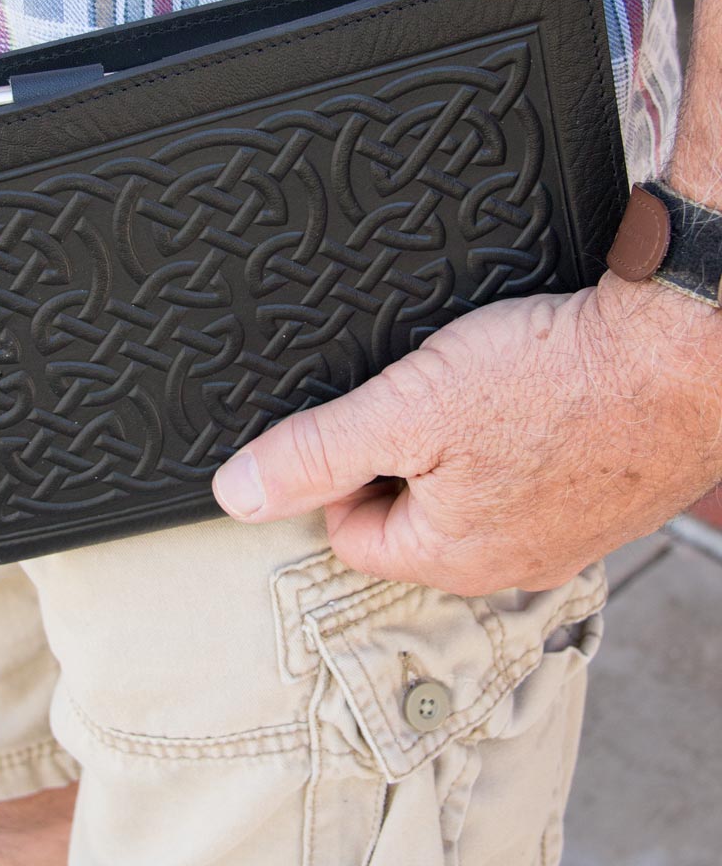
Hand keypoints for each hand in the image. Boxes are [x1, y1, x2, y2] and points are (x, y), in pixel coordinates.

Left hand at [212, 272, 721, 595]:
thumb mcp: (407, 409)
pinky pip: (524, 483)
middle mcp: (509, 563)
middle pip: (410, 520)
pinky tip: (525, 404)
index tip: (362, 424)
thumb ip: (316, 451)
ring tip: (478, 397)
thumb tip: (236, 494)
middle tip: (422, 403)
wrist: (684, 349)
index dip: (339, 472)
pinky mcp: (599, 500)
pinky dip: (511, 447)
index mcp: (451, 556)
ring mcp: (563, 535)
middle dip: (397, 463)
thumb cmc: (554, 379)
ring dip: (454, 452)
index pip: (350, 533)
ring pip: (467, 499)